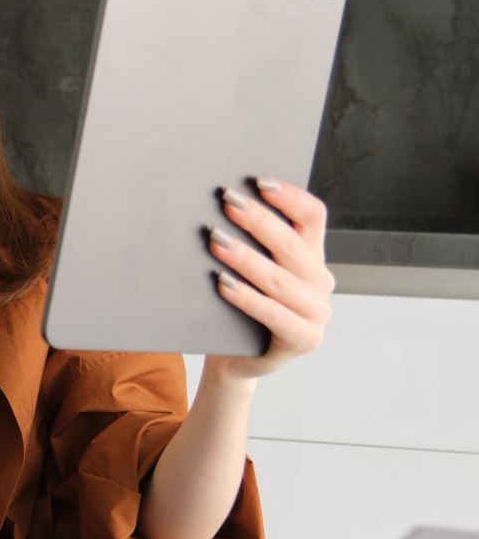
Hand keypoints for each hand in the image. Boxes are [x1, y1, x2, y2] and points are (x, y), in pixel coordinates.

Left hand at [205, 178, 334, 380]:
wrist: (235, 356)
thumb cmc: (237, 306)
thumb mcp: (248, 270)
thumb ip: (249, 241)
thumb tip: (222, 202)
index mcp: (312, 256)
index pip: (313, 217)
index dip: (290, 197)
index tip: (258, 181)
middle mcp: (320, 282)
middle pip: (292, 244)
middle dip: (258, 221)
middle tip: (228, 201)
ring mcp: (316, 313)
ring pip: (279, 280)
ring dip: (246, 258)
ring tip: (216, 241)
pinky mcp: (304, 340)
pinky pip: (273, 314)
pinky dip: (247, 297)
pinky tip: (223, 283)